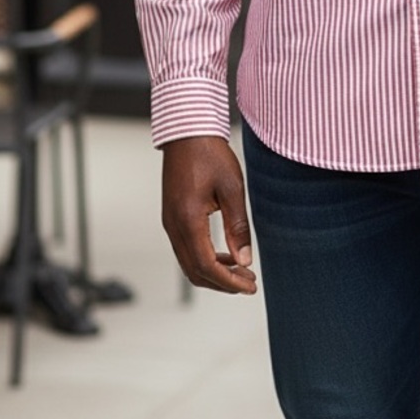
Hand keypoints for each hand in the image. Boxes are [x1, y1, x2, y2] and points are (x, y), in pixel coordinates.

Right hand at [162, 136, 257, 294]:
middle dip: (223, 282)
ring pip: (189, 262)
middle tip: (248, 283)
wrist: (187, 132)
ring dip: (214, 272)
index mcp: (187, 220)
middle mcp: (173, 225)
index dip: (229, 281)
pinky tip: (226, 254)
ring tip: (241, 270)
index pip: (206, 266)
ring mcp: (170, 222)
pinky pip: (186, 248)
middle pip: (195, 271)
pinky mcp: (172, 217)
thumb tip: (244, 259)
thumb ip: (238, 226)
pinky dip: (205, 258)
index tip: (249, 286)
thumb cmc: (209, 154)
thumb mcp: (232, 189)